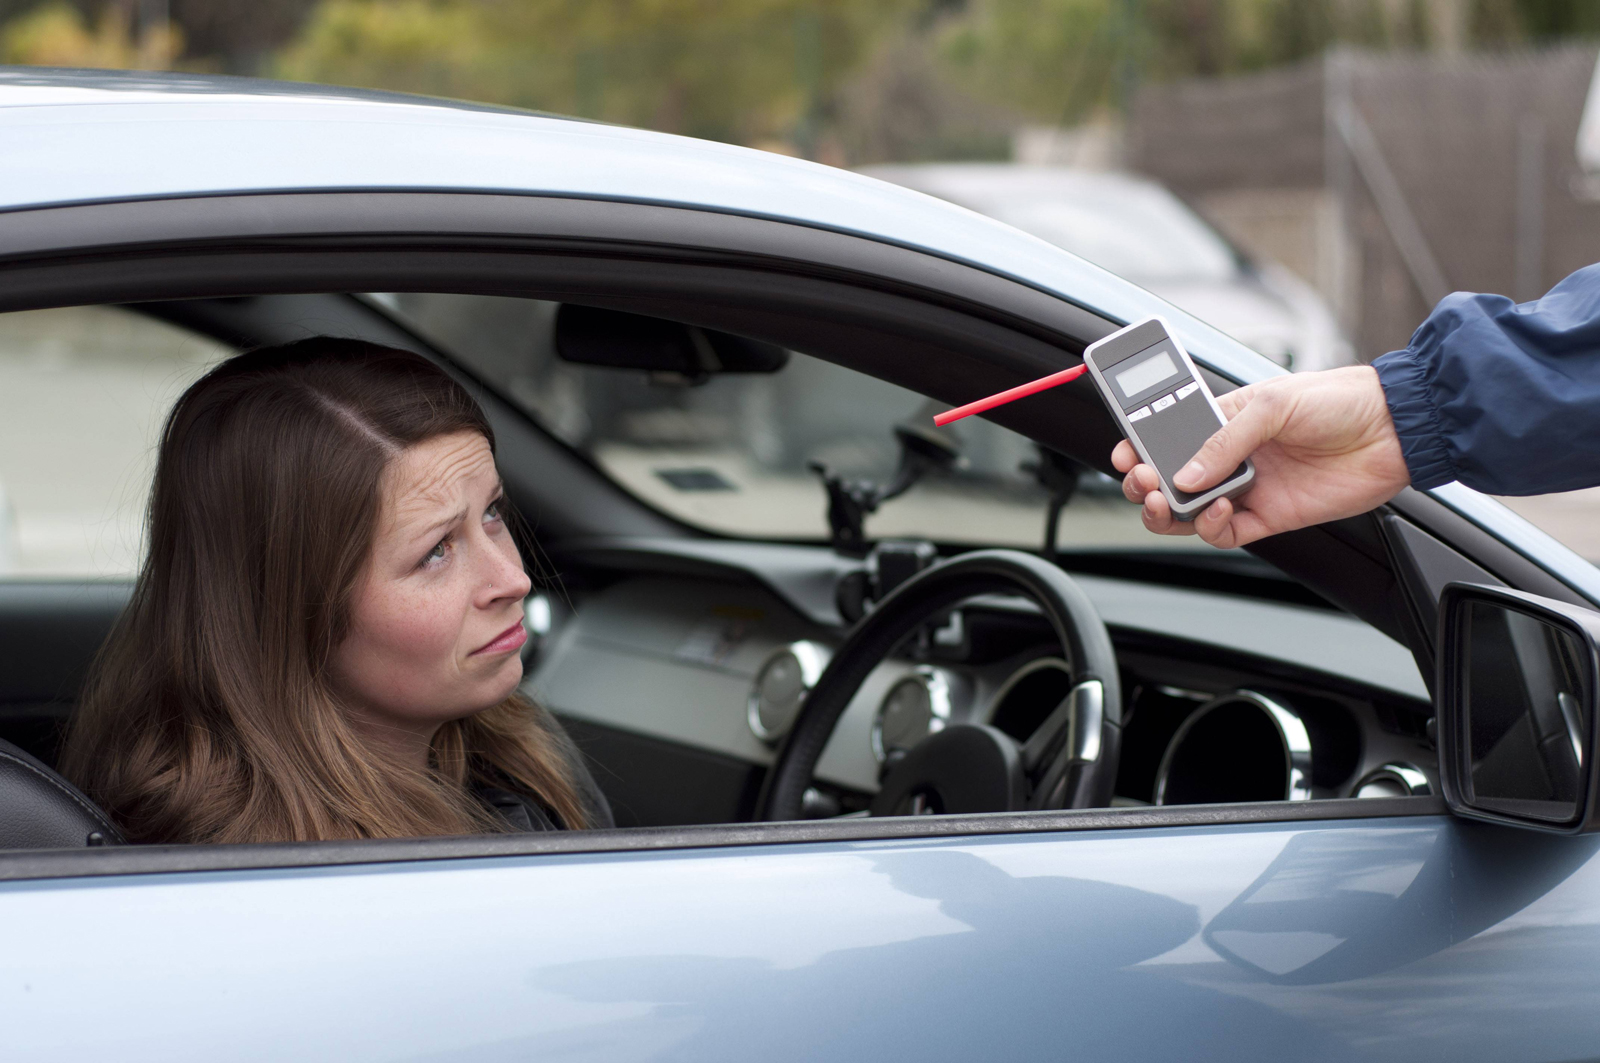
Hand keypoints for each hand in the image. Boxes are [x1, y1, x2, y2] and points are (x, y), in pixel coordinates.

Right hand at [1112, 366, 1409, 547]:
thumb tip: (1185, 475)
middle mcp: (1231, 456)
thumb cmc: (1339, 400)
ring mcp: (1248, 488)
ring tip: (1165, 501)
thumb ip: (1223, 441)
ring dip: (1169, 511)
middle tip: (1141, 481)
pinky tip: (1219, 508)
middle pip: (1170, 480)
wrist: (1394, 430)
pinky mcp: (1269, 516)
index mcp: (1224, 419)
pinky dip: (1212, 526)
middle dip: (1146, 483)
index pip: (1167, 437)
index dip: (1139, 447)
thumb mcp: (1272, 404)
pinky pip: (1225, 532)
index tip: (1124, 454)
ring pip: (1190, 512)